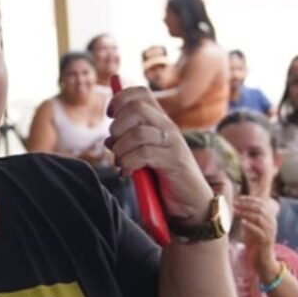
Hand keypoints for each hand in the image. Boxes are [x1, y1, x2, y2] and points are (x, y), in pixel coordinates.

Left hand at [106, 87, 212, 223]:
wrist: (190, 203)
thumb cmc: (165, 179)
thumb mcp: (143, 157)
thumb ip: (128, 145)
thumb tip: (108, 139)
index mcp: (160, 121)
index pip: (141, 93)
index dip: (120, 98)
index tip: (110, 115)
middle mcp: (168, 126)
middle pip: (136, 107)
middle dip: (117, 126)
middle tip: (115, 145)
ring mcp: (172, 143)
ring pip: (137, 132)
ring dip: (121, 149)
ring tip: (120, 162)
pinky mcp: (173, 161)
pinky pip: (143, 153)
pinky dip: (128, 163)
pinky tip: (127, 173)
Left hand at [235, 196, 279, 279]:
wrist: (265, 260)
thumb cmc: (257, 243)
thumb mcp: (255, 227)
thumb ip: (250, 217)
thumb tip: (238, 206)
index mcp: (271, 218)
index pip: (262, 204)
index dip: (250, 200)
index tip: (238, 198)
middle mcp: (272, 223)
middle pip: (260, 209)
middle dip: (246, 205)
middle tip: (234, 204)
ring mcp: (270, 232)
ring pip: (259, 218)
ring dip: (245, 213)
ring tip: (235, 211)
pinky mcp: (266, 241)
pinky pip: (259, 231)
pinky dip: (250, 225)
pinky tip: (242, 223)